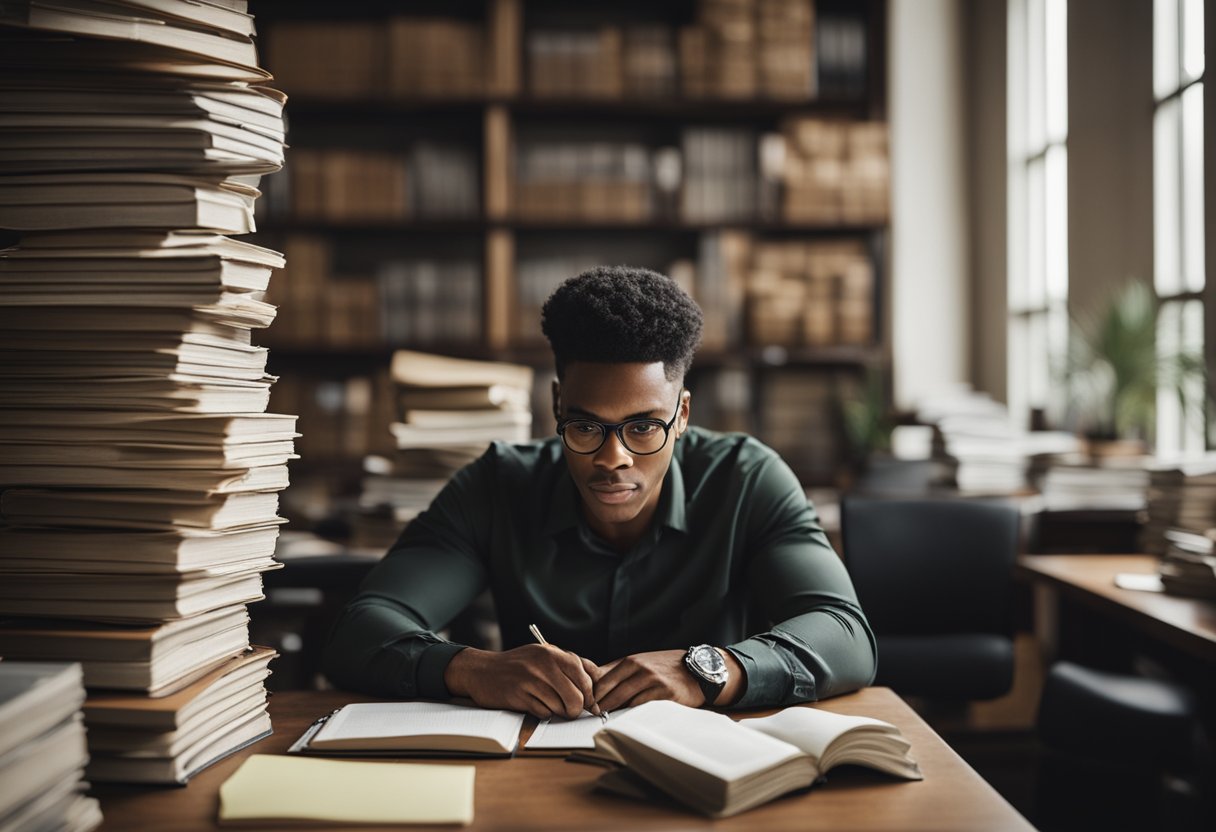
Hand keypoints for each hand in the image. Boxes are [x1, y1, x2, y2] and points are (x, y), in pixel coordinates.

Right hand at [443, 645, 598, 719]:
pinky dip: (543, 713)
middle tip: (572, 711)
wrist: (482, 671)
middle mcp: (543, 664)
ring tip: (550, 704)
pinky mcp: (519, 696)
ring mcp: (530, 680)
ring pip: (561, 707)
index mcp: (552, 652)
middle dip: (577, 708)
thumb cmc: (518, 665)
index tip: (590, 702)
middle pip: (576, 695)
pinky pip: (544, 712)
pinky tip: (534, 705)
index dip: (591, 692)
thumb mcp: (543, 655)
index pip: (585, 674)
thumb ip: (568, 664)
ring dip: (559, 711)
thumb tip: (597, 681)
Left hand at [591, 649, 705, 711]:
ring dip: (614, 713)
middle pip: (611, 692)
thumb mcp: (641, 662)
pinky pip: (642, 708)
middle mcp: (640, 669)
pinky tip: (626, 720)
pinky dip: (632, 715)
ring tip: (605, 721)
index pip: (603, 680)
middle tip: (591, 716)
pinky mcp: (664, 695)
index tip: (585, 706)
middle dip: (599, 706)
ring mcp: (653, 681)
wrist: (697, 670)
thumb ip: (619, 671)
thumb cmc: (665, 667)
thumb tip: (592, 682)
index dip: (592, 695)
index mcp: (631, 661)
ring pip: (625, 701)